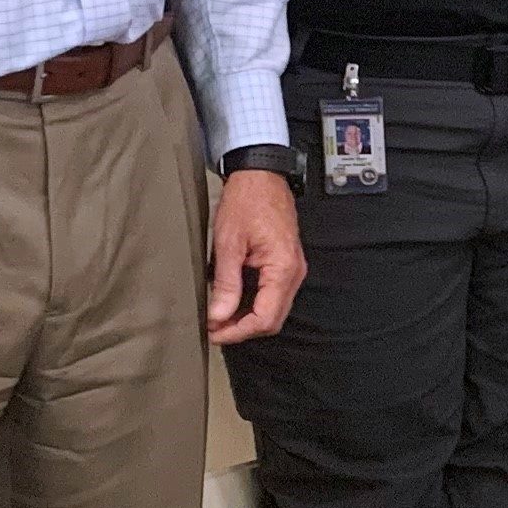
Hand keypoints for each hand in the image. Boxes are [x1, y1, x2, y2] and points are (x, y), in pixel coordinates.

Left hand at [207, 170, 305, 344]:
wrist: (261, 175)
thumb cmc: (247, 200)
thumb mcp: (229, 243)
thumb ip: (226, 283)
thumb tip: (219, 315)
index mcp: (283, 268)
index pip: (264, 318)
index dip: (237, 332)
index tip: (214, 333)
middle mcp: (294, 272)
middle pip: (272, 320)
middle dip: (242, 330)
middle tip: (214, 330)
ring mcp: (292, 268)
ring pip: (273, 310)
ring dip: (247, 319)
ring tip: (219, 318)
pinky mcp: (286, 263)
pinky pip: (273, 295)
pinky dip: (253, 305)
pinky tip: (232, 303)